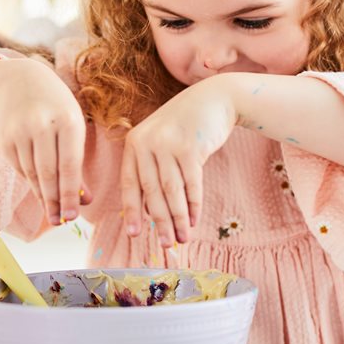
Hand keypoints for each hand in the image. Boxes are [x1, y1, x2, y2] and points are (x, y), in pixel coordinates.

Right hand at [0, 60, 88, 225]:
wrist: (21, 81)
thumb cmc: (57, 109)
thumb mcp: (74, 127)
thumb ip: (77, 163)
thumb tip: (84, 201)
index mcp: (67, 120)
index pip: (69, 165)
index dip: (70, 193)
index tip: (72, 216)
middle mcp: (41, 125)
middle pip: (47, 172)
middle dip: (55, 201)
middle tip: (60, 221)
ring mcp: (19, 131)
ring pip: (31, 173)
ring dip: (42, 196)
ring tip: (52, 213)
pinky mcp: (3, 139)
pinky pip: (19, 168)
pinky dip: (30, 183)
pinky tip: (40, 193)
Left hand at [119, 77, 237, 247]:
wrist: (215, 98)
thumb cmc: (186, 125)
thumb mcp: (162, 141)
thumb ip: (152, 169)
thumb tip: (150, 212)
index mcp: (134, 143)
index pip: (129, 183)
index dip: (131, 211)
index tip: (134, 234)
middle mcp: (147, 142)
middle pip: (151, 191)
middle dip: (159, 222)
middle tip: (165, 245)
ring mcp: (169, 144)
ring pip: (172, 191)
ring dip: (177, 219)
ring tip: (182, 239)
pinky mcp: (191, 146)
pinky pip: (192, 183)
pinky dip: (194, 205)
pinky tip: (195, 220)